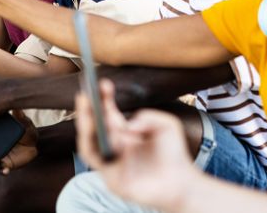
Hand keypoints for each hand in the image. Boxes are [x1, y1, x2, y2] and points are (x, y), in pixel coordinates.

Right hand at [77, 79, 196, 210]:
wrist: (180, 183)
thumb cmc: (174, 154)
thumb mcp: (166, 124)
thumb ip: (148, 117)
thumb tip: (127, 127)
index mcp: (125, 131)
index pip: (108, 112)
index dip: (104, 98)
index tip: (103, 83)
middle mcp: (115, 144)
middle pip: (94, 124)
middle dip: (88, 108)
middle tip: (86, 93)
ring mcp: (111, 160)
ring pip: (88, 141)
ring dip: (86, 124)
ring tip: (89, 110)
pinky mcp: (110, 176)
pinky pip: (94, 159)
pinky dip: (96, 145)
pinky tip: (107, 133)